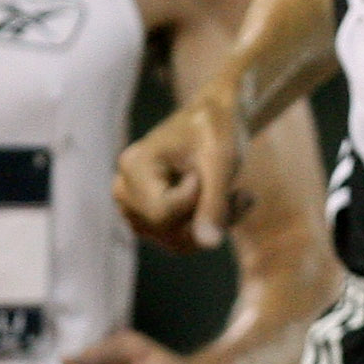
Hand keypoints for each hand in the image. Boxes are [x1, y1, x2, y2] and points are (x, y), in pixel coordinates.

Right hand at [117, 89, 249, 252]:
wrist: (215, 118)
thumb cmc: (217, 130)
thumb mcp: (222, 162)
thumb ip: (214, 202)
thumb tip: (209, 245)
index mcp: (133, 166)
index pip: (162, 212)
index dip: (199, 200)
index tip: (211, 173)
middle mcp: (124, 190)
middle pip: (168, 230)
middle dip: (210, 215)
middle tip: (238, 193)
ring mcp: (134, 207)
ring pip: (177, 242)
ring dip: (214, 224)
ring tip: (236, 196)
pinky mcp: (149, 219)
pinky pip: (181, 241)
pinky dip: (209, 227)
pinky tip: (228, 203)